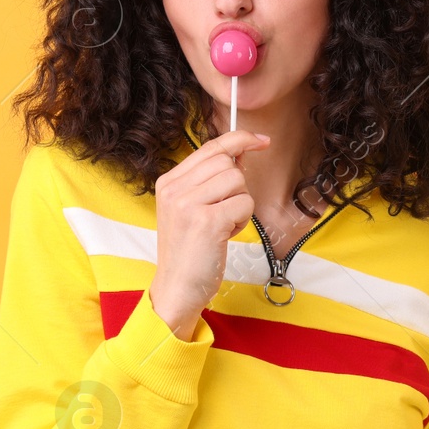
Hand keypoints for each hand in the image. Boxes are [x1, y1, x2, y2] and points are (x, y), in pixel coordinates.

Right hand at [148, 129, 269, 339]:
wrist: (176, 289)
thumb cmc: (189, 251)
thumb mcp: (188, 209)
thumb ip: (207, 181)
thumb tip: (241, 154)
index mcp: (168, 182)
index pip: (210, 147)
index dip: (239, 139)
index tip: (260, 140)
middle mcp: (175, 189)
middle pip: (228, 163)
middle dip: (237, 187)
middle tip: (224, 211)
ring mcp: (188, 204)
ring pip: (238, 182)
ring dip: (240, 205)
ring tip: (222, 226)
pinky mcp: (207, 221)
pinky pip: (244, 204)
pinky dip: (242, 221)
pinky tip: (225, 235)